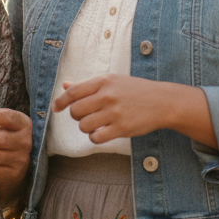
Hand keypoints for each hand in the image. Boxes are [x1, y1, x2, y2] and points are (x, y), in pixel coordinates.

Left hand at [53, 75, 182, 144]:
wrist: (163, 101)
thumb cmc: (135, 91)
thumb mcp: (112, 81)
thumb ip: (87, 85)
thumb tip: (65, 85)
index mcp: (104, 81)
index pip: (73, 92)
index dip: (61, 102)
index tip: (56, 108)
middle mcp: (108, 95)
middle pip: (76, 111)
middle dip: (76, 116)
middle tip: (85, 116)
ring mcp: (115, 112)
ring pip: (83, 126)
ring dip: (86, 128)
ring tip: (96, 124)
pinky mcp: (122, 128)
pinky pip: (96, 137)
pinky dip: (95, 137)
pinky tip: (102, 132)